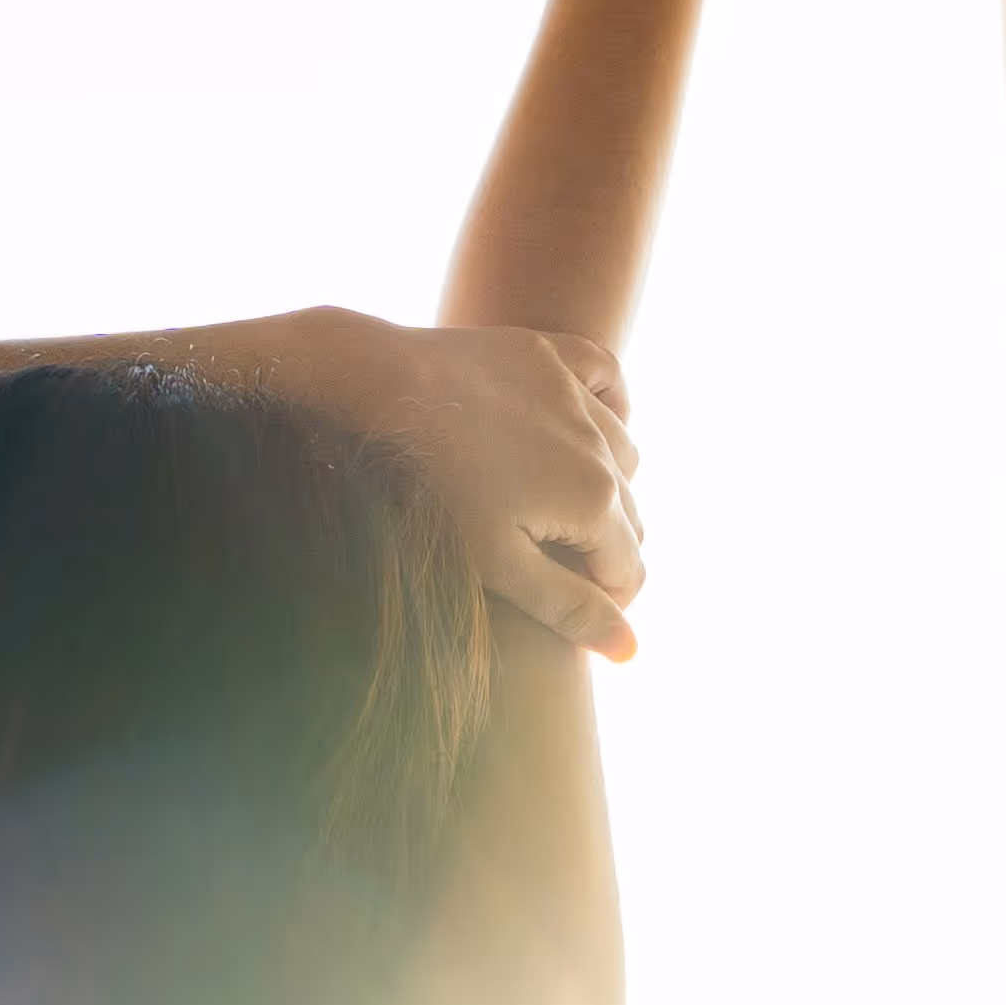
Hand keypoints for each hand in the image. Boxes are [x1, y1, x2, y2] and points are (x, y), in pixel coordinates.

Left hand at [232, 307, 646, 659]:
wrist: (373, 393)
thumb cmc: (429, 492)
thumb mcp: (498, 567)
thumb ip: (568, 609)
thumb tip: (631, 652)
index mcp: (594, 501)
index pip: (629, 573)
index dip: (604, 605)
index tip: (566, 613)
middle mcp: (600, 444)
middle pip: (631, 519)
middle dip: (602, 551)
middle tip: (549, 568)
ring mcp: (575, 393)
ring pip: (625, 454)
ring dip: (606, 487)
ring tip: (555, 508)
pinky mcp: (547, 352)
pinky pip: (606, 378)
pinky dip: (607, 408)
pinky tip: (584, 430)